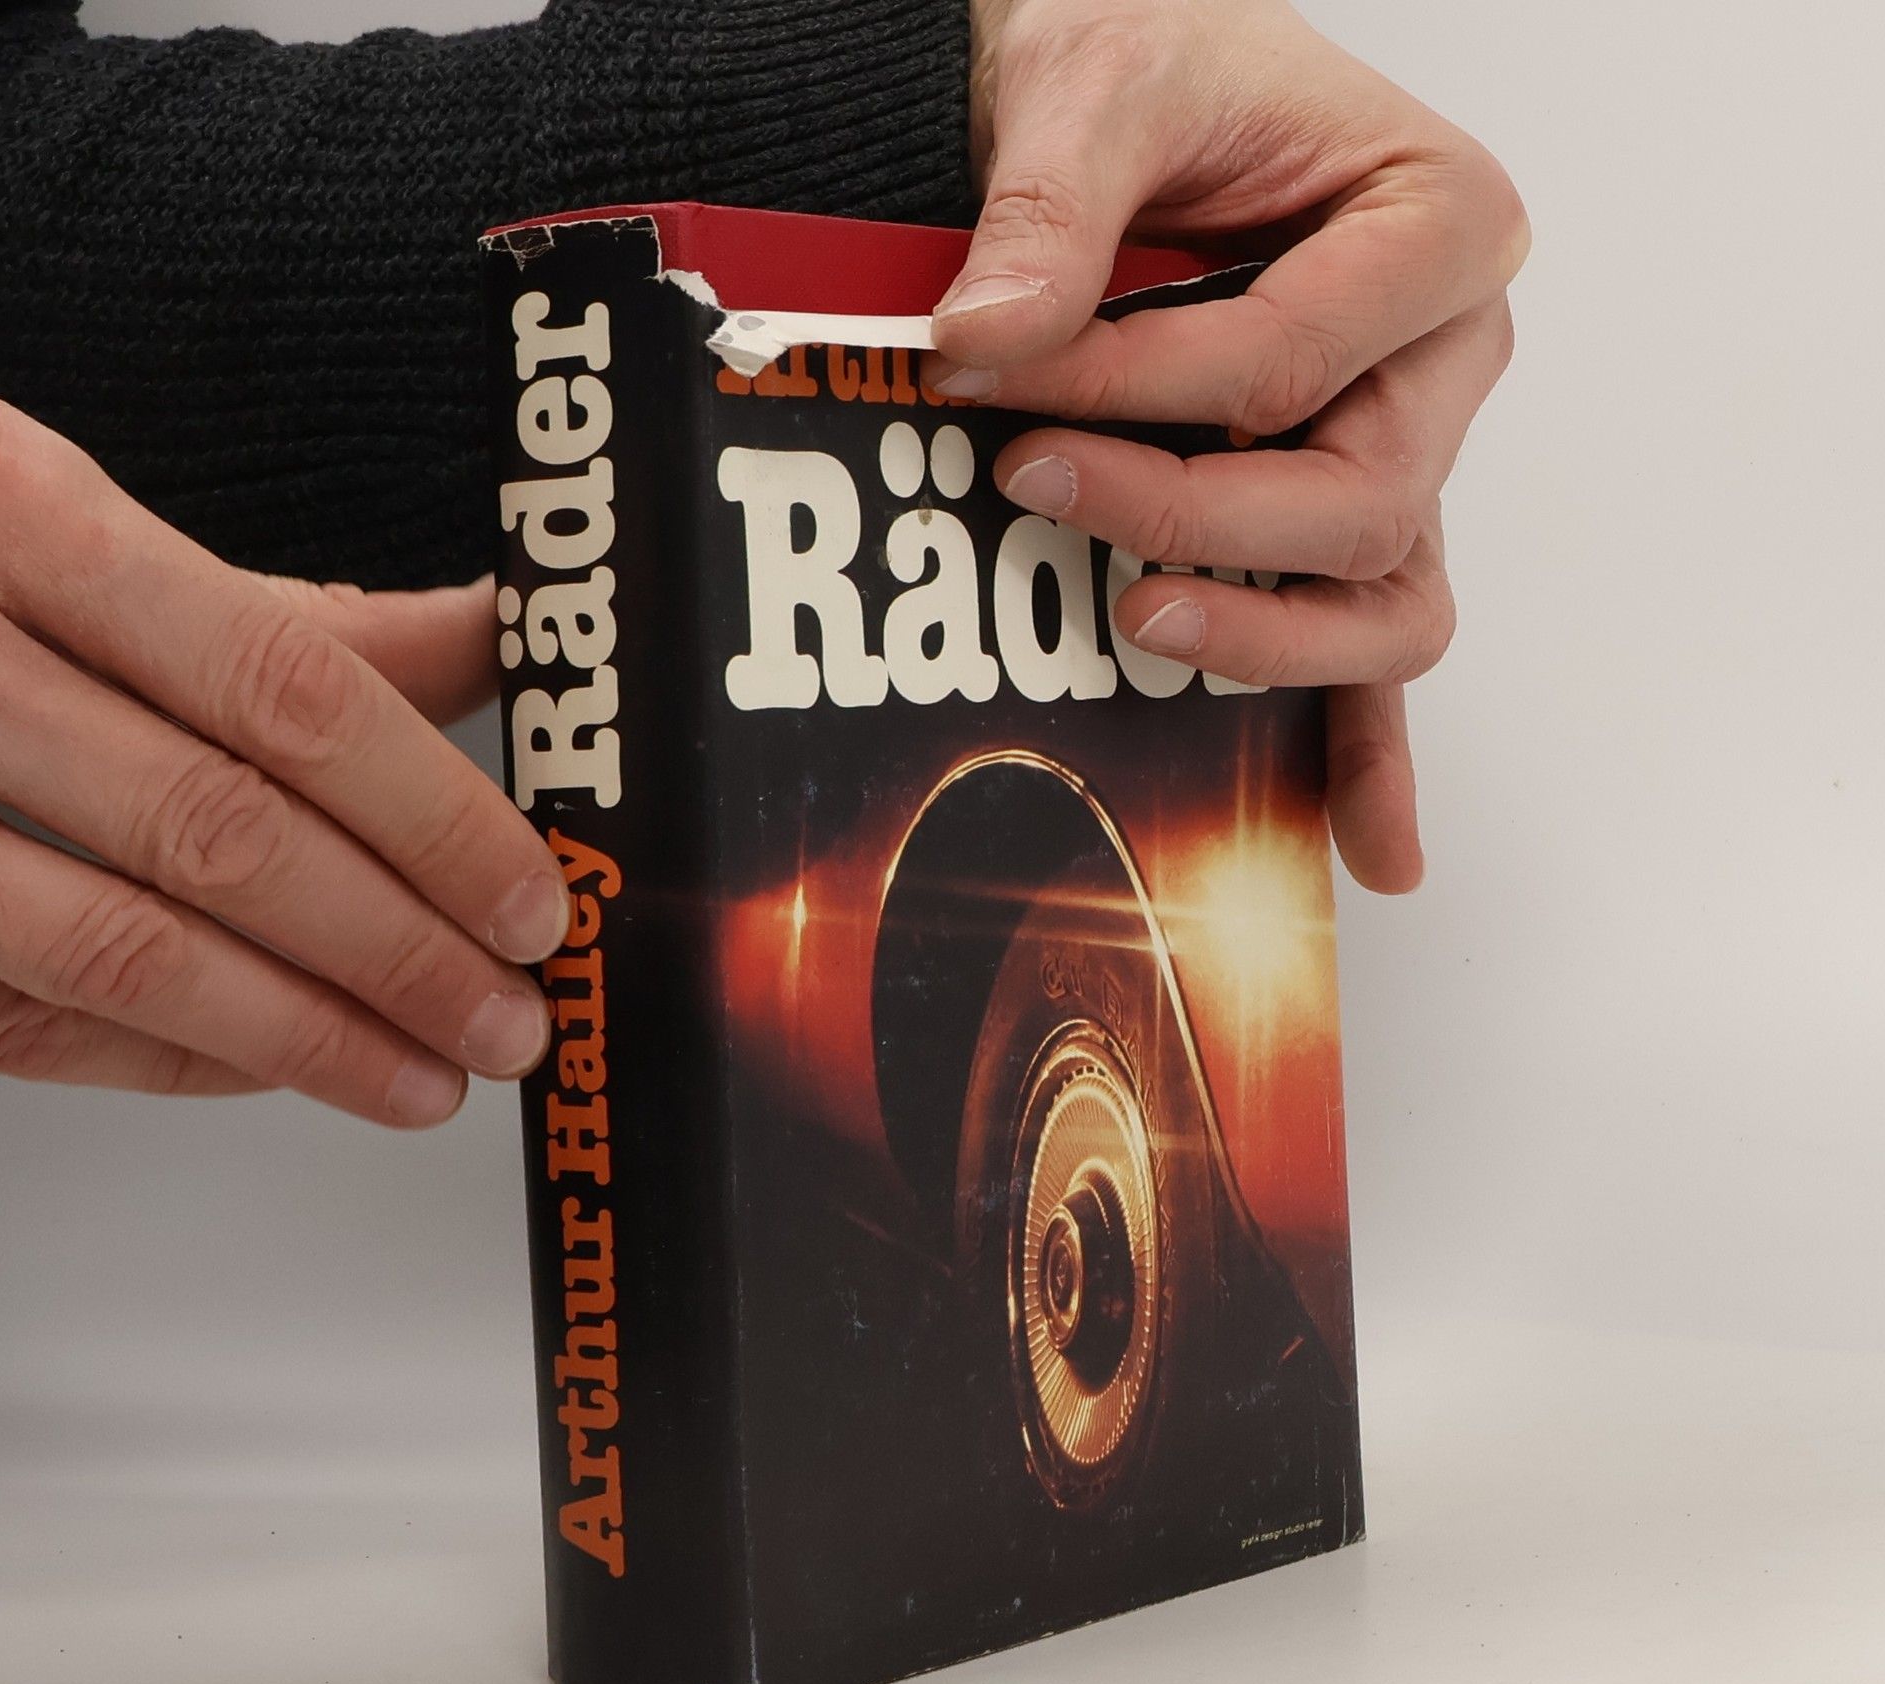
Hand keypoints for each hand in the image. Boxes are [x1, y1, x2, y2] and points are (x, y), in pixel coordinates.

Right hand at [0, 394, 564, 1125]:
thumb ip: (291, 617)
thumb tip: (501, 643)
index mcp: (12, 506)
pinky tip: (280, 1066)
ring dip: (305, 1035)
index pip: (282, 685)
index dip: (433, 814)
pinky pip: (30, 1021)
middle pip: (219, 834)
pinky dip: (173, 1056)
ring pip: (122, 950)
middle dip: (398, 951)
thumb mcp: (78, 527)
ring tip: (429, 1076)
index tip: (532, 899)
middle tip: (508, 1016)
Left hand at [937, 0, 1527, 892]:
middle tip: (1036, 479)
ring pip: (1386, 601)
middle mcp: (1443, 359)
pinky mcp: (1343, 524)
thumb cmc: (1149, 66)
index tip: (991, 375)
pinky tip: (1372, 853)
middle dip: (1184, 507)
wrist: (1120, 95)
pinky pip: (1379, 655)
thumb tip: (993, 335)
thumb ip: (1056, 204)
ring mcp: (1404, 454)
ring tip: (1145, 630)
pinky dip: (1373, 754)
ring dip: (1268, 641)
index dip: (1136, 384)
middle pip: (1356, 499)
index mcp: (1435, 228)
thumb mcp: (1102, 78)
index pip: (1292, 356)